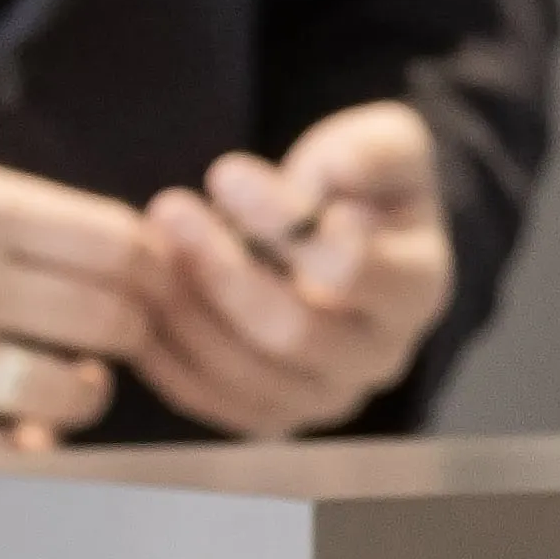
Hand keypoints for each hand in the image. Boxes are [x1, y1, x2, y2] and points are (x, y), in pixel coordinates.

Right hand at [0, 154, 160, 458]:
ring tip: (64, 392)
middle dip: (126, 339)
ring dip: (81, 400)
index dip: (151, 273)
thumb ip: (9, 219)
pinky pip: (3, 455)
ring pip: (70, 394)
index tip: (146, 291)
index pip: (121, 244)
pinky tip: (13, 436)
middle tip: (111, 348)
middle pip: (113, 320)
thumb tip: (116, 258)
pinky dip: (22, 452)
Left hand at [125, 99, 458, 441]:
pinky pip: (213, 403)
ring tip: (151, 247)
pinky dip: (167, 356)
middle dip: (220, 270)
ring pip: (246, 374)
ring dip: (186, 310)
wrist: (340, 237)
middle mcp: (383, 357)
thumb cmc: (362, 186)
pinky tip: (142, 300)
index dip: (280, 223)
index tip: (223, 171)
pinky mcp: (276, 415)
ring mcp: (329, 395)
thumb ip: (373, 150)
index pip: (350, 270)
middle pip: (294, 334)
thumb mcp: (386, 143)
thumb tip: (337, 173)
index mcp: (417, 286)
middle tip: (167, 208)